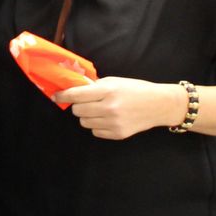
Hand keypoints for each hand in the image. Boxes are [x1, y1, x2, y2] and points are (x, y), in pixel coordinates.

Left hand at [56, 77, 184, 139]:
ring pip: (84, 122)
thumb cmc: (136, 89)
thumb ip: (96, 85)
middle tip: (86, 102)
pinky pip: (95, 131)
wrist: (159, 105)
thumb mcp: (115, 81)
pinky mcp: (118, 134)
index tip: (56, 96)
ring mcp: (114, 123)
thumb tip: (75, 87)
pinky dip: (97, 125)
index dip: (63, 95)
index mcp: (108, 91)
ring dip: (87, 116)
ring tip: (99, 110)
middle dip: (78, 105)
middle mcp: (109, 108)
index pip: (77, 95)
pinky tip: (107, 118)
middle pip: (78, 111)